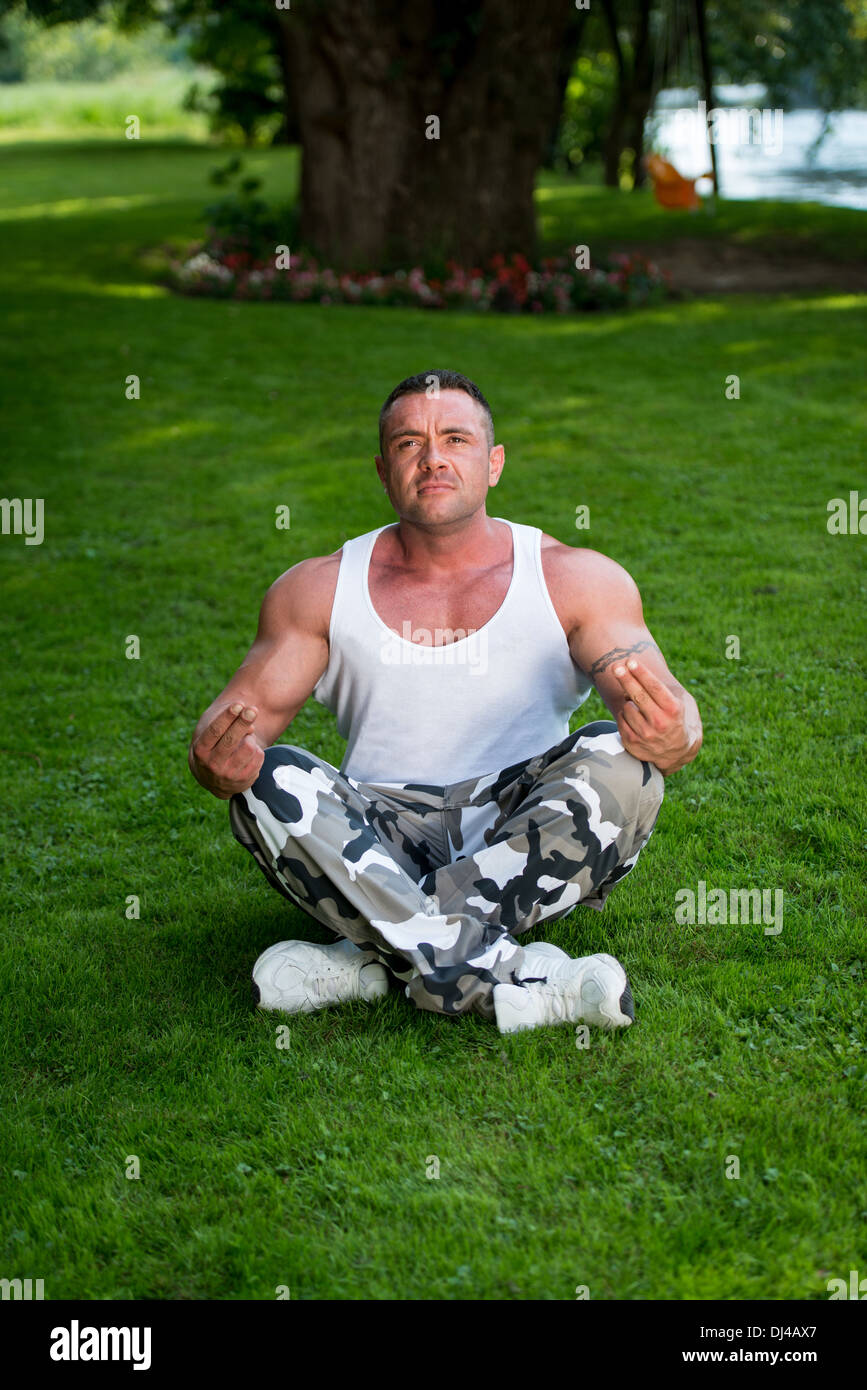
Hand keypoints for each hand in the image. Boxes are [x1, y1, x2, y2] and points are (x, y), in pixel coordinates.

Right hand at [189, 703, 264, 798]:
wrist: (213, 778)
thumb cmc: (213, 747)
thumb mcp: (211, 733)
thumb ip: (226, 723)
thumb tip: (249, 727)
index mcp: (201, 750)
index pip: (215, 731)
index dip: (227, 717)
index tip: (238, 705)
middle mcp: (212, 764)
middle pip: (232, 739)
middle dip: (243, 722)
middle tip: (252, 710)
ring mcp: (229, 775)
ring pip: (248, 747)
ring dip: (250, 737)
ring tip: (246, 738)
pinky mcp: (244, 781)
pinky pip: (259, 756)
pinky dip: (257, 749)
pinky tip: (249, 751)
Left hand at [612, 658, 700, 774]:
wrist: (678, 752)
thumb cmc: (678, 719)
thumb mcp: (682, 702)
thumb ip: (665, 689)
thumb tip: (637, 676)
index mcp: (674, 710)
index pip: (654, 687)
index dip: (641, 673)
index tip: (631, 661)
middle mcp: (660, 723)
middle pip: (637, 696)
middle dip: (626, 678)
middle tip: (616, 666)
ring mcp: (645, 735)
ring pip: (626, 708)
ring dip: (628, 701)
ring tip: (636, 704)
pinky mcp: (633, 743)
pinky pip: (620, 720)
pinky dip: (624, 714)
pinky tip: (632, 714)